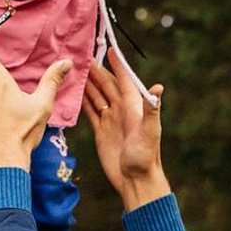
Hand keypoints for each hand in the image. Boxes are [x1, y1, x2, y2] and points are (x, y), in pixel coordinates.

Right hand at [83, 49, 170, 209]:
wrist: (136, 180)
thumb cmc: (145, 157)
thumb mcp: (150, 131)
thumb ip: (152, 109)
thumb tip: (158, 86)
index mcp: (133, 107)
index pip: (124, 81)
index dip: (118, 65)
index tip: (110, 49)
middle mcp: (121, 111)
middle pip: (106, 85)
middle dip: (96, 70)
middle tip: (83, 56)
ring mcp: (110, 120)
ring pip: (96, 96)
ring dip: (87, 83)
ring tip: (75, 70)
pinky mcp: (101, 131)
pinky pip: (90, 112)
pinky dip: (81, 101)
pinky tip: (73, 92)